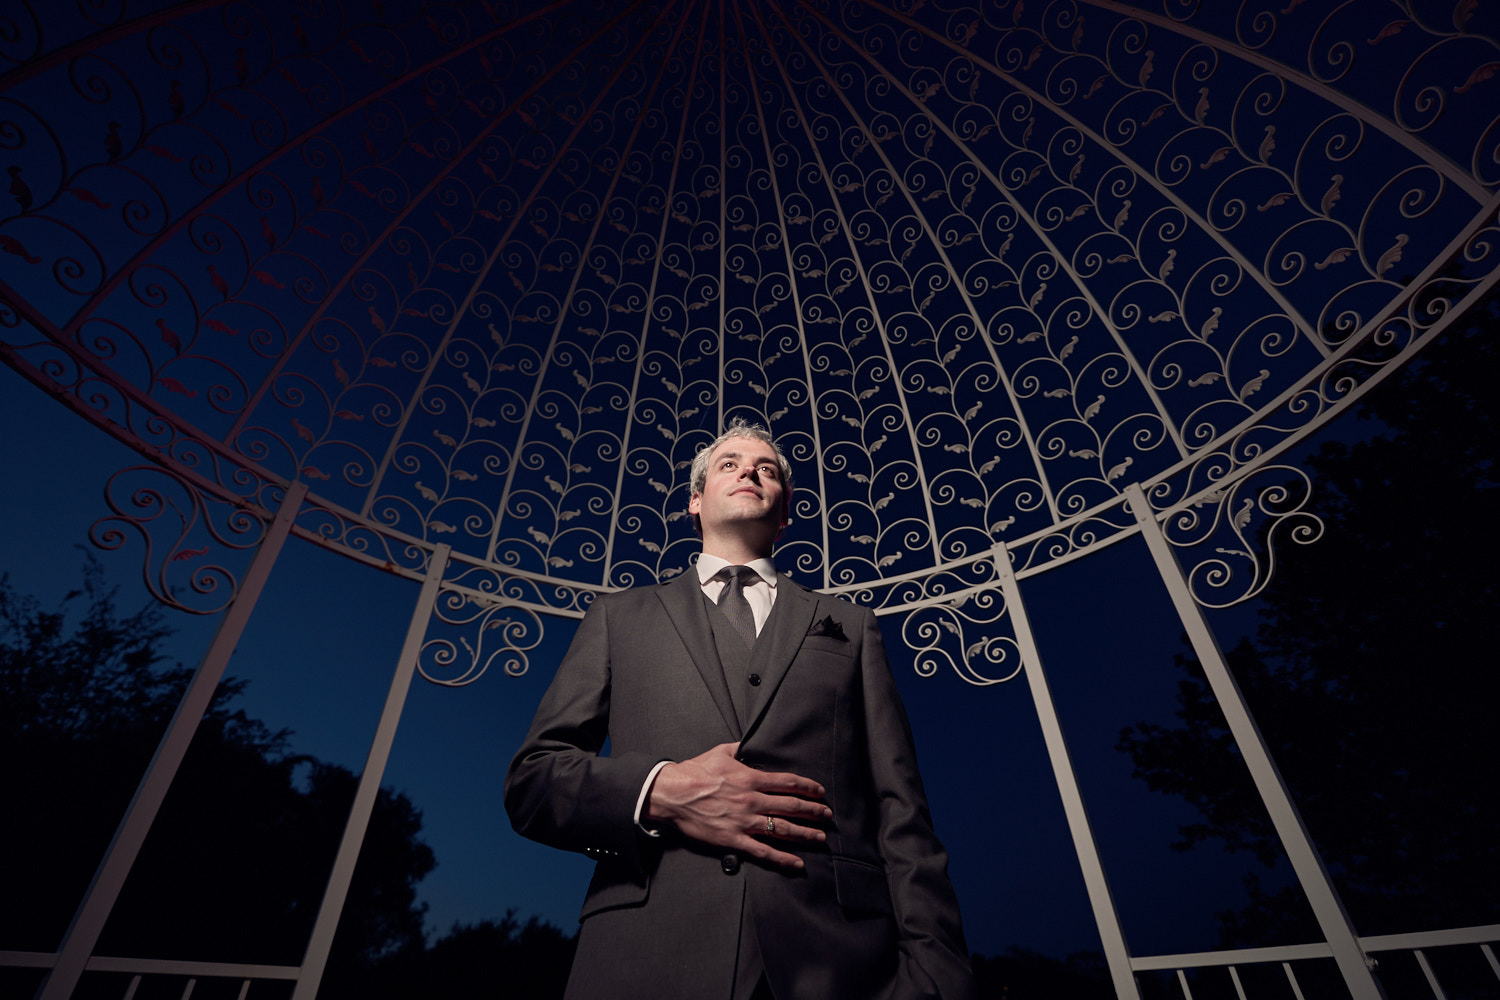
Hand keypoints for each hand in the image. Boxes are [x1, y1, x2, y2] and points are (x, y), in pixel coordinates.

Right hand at [644, 742, 830, 868]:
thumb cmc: (694, 772)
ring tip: (820, 838)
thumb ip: (738, 748)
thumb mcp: (719, 752)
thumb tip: (749, 743)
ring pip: (782, 829)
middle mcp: (752, 801)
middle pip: (791, 806)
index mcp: (750, 779)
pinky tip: (797, 863)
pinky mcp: (733, 839)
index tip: (820, 792)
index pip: (787, 782)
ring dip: (805, 834)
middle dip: (813, 811)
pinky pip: (763, 851)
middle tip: (827, 815)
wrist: (672, 794)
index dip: (808, 787)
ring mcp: (744, 822)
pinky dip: (782, 858)